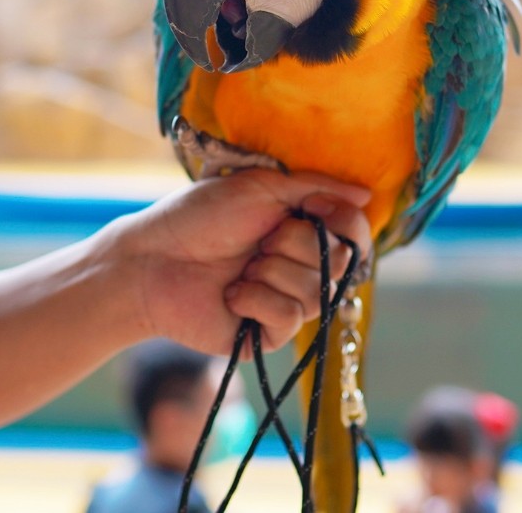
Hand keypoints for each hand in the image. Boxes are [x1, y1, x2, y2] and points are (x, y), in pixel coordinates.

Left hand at [116, 169, 370, 355]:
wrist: (153, 259)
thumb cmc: (200, 216)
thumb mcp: (262, 187)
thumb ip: (316, 187)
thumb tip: (367, 193)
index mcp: (302, 229)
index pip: (355, 233)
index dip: (344, 221)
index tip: (312, 208)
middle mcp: (300, 266)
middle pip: (340, 261)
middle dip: (294, 243)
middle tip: (258, 239)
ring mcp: (285, 301)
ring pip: (316, 292)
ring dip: (272, 271)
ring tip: (241, 266)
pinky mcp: (267, 335)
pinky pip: (290, 318)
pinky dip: (258, 299)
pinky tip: (232, 294)